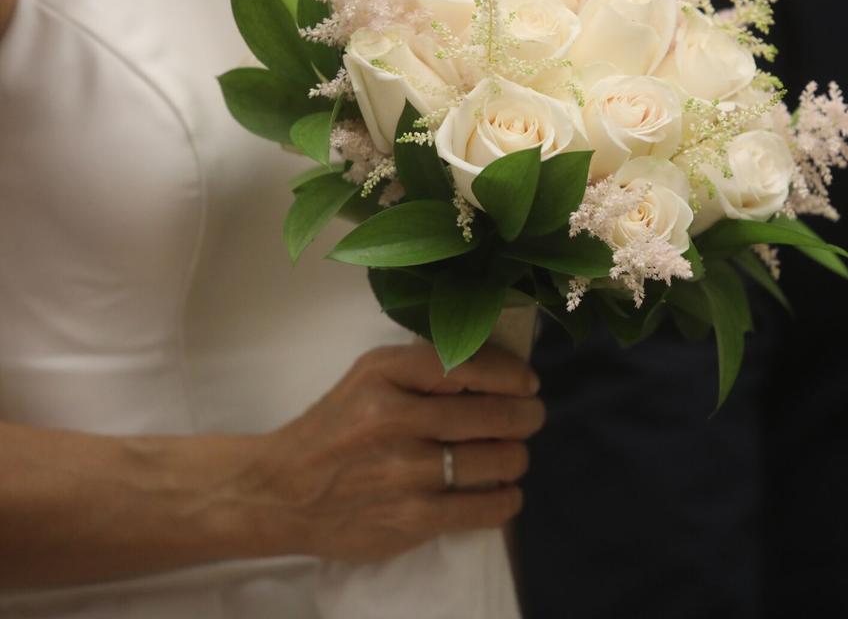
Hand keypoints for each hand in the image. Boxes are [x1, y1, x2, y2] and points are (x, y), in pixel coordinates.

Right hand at [244, 343, 543, 561]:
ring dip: (516, 457)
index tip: (526, 382)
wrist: (281, 491)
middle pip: (495, 414)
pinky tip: (503, 491)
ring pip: (499, 460)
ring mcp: (406, 471)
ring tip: (510, 455)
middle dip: (525, 416)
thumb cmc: (337, 427)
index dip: (511, 374)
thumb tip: (502, 367)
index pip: (470, 364)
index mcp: (385, 373)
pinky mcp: (412, 518)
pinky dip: (506, 498)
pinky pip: (487, 507)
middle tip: (529, 418)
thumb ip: (427, 367)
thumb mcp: (370, 376)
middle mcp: (396, 418)